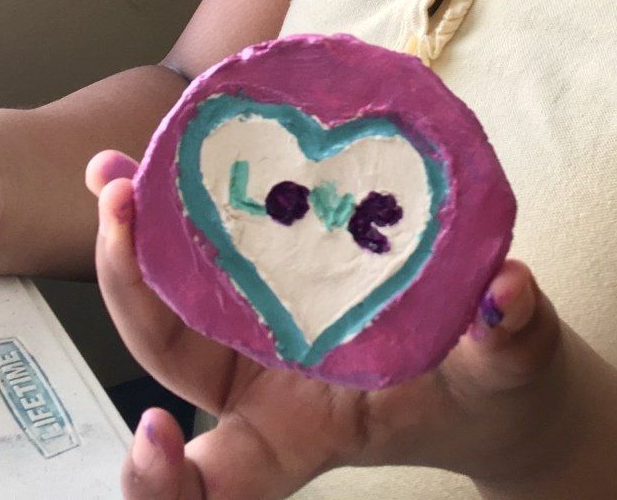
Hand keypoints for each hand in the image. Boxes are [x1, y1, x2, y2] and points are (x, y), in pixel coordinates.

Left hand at [86, 150, 568, 499]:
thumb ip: (507, 338)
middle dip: (124, 287)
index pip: (220, 480)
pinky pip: (208, 244)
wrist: (490, 372)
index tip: (154, 431)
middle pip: (165, 354)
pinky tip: (163, 150)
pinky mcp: (268, 276)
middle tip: (116, 207)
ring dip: (131, 234)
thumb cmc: (491, 390)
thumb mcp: (506, 370)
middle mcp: (259, 388)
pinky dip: (177, 203)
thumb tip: (505, 293)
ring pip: (170, 294)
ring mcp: (255, 330)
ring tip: (109, 169)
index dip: (169, 477)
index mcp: (300, 435)